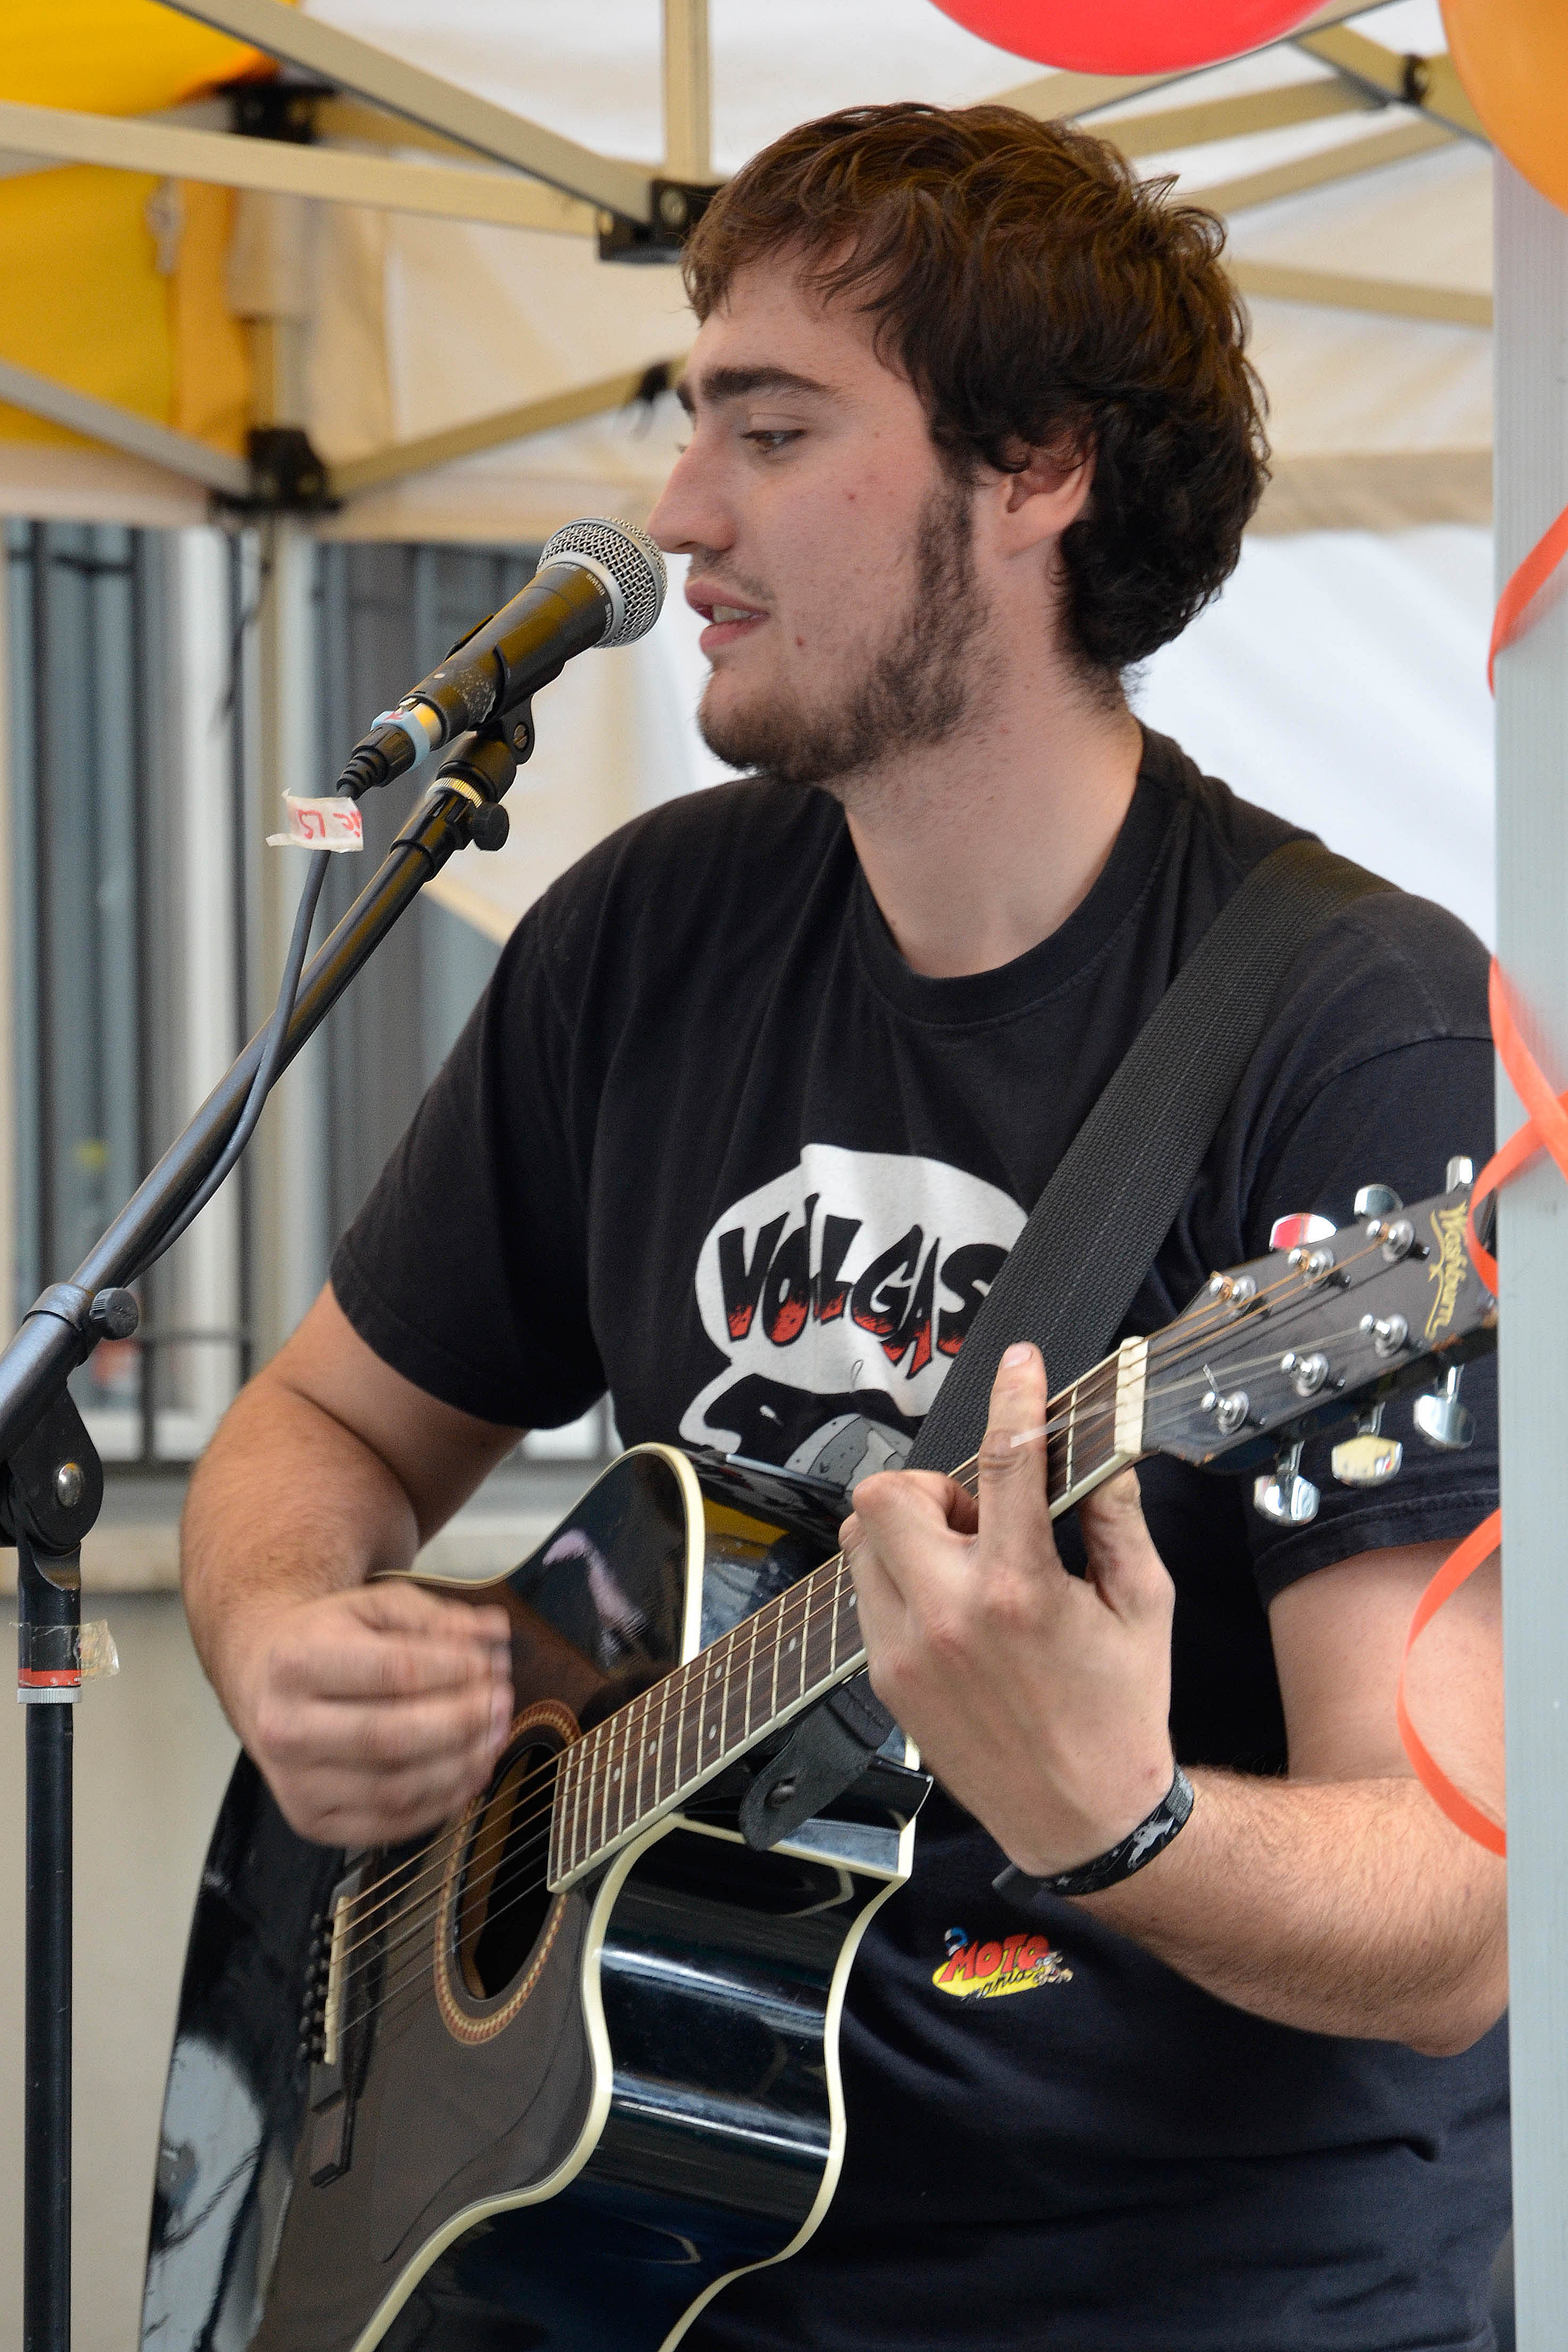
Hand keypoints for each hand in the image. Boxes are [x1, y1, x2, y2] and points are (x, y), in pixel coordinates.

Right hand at [231, 1582, 513, 1846]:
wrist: (262, 1682)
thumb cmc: (326, 1641)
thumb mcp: (372, 1606)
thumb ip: (434, 1617)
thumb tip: (494, 1632)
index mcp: (295, 1664)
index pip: (392, 1671)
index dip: (454, 1669)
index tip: (491, 1662)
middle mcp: (284, 1729)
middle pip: (392, 1737)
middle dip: (462, 1721)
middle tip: (502, 1701)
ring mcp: (294, 1784)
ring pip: (394, 1789)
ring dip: (460, 1766)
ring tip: (495, 1735)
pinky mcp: (310, 1822)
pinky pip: (388, 1825)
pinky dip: (441, 1804)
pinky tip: (471, 1773)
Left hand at [843, 1341, 1174, 1875]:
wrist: (1082, 1818)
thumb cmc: (1121, 1712)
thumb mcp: (1144, 1605)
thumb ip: (1117, 1517)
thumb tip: (1103, 1451)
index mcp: (1021, 1590)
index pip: (1006, 1462)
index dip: (1013, 1397)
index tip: (1020, 1363)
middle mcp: (949, 1615)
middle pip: (888, 1494)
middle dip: (932, 1487)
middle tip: (979, 1517)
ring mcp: (905, 1649)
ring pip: (861, 1539)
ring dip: (907, 1531)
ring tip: (965, 1564)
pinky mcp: (885, 1678)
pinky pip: (865, 1592)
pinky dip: (899, 1578)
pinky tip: (951, 1606)